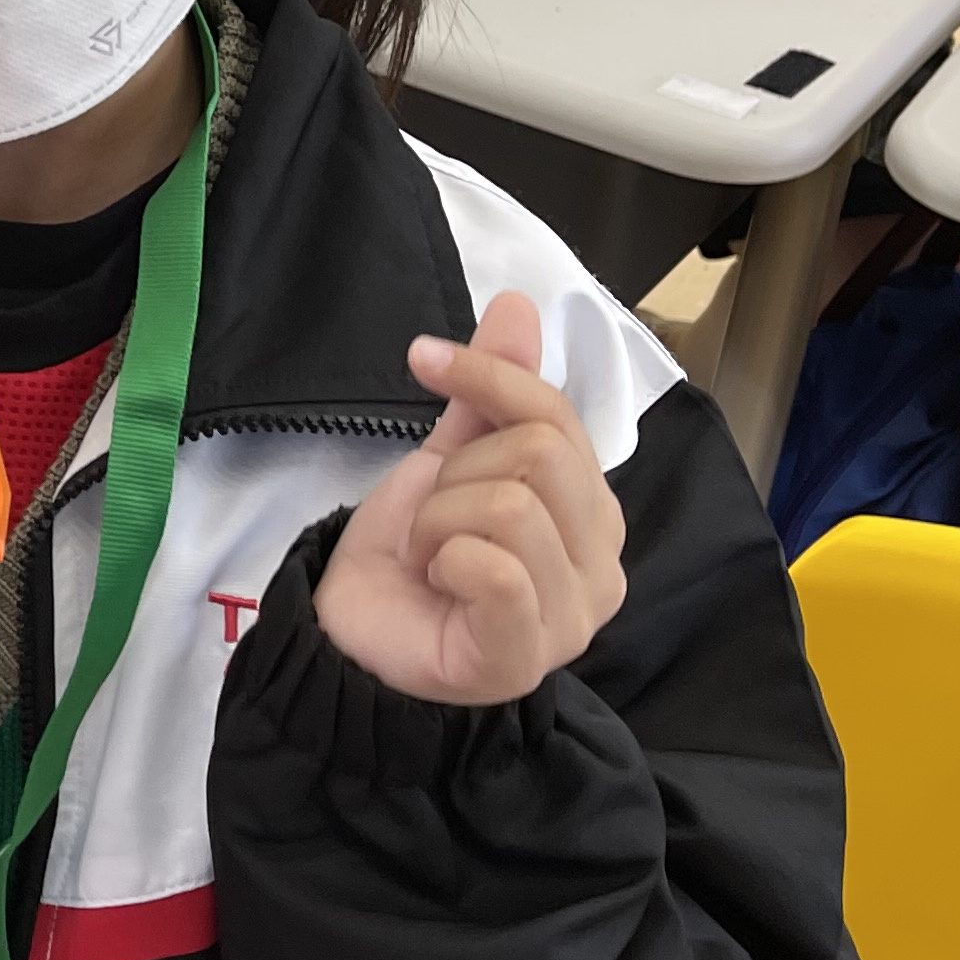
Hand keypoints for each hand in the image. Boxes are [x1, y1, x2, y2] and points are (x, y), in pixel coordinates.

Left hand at [313, 292, 626, 705]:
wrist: (356, 631)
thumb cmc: (415, 552)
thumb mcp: (450, 455)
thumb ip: (492, 389)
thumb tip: (517, 304)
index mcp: (594, 514)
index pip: (559, 416)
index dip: (488, 375)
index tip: (423, 357)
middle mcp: (603, 566)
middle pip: (542, 454)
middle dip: (457, 471)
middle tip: (431, 515)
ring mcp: (573, 619)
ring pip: (511, 507)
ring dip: (439, 519)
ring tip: (429, 553)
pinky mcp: (526, 655)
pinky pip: (498, 569)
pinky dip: (446, 557)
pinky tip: (437, 581)